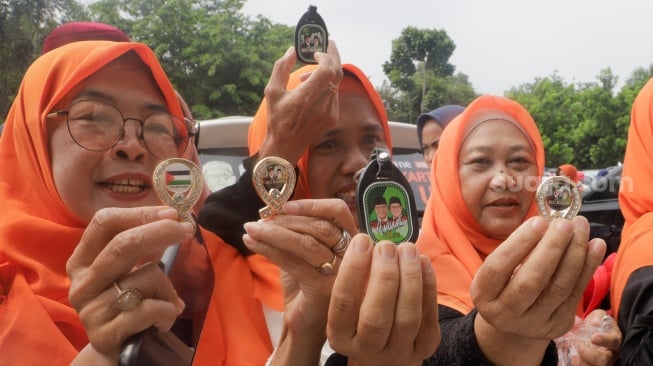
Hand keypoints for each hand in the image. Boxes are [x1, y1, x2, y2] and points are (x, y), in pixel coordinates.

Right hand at [67, 207, 191, 359]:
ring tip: (167, 302)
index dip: (139, 213)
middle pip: (122, 245)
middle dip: (161, 232)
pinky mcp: (105, 334)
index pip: (104, 223)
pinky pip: (150, 309)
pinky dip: (168, 311)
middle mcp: (81, 283)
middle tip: (187, 229)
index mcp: (82, 261)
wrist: (119, 355)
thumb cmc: (129, 306)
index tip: (171, 212)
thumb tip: (174, 217)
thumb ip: (145, 247)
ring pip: (145, 277)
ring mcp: (91, 310)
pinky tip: (164, 320)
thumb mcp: (130, 273)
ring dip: (169, 288)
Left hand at [243, 199, 356, 363]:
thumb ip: (296, 232)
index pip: (338, 212)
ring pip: (306, 243)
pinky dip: (269, 250)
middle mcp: (352, 256)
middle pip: (320, 226)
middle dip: (285, 220)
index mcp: (350, 241)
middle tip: (258, 220)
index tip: (285, 205)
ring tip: (251, 230)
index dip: (312, 204)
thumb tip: (272, 211)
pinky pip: (294, 262)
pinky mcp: (323, 288)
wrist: (305, 326)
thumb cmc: (305, 286)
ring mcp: (341, 273)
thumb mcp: (303, 253)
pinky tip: (252, 244)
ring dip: (273, 233)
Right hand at [257, 40, 342, 164]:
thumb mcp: (272, 92)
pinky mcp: (333, 117)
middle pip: (337, 73)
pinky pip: (334, 94)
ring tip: (307, 76)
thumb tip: (291, 51)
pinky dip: (326, 86)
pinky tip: (312, 90)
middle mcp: (321, 104)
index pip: (327, 70)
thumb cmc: (277, 119)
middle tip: (327, 46)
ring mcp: (330, 112)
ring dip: (326, 73)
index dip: (326, 56)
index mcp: (306, 97)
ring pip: (336, 83)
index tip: (316, 52)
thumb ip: (281, 68)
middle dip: (333, 56)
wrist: (286, 146)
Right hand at [327, 236, 439, 365]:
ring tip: (407, 249)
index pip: (344, 302)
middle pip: (375, 315)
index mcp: (340, 335)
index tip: (362, 241)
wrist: (384, 357)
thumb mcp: (351, 302)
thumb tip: (370, 239)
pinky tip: (423, 261)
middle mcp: (366, 348)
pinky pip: (429, 318)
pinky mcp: (424, 349)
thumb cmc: (362, 318)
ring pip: (406, 317)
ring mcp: (397, 352)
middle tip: (386, 246)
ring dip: (409, 278)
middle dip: (384, 275)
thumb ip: (356, 277)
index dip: (353, 269)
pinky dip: (428, 286)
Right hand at [471, 216, 605, 363]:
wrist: (514, 323)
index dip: (519, 243)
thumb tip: (548, 224)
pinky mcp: (558, 325)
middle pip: (530, 281)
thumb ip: (518, 250)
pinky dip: (588, 266)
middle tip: (564, 224)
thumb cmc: (505, 285)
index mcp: (484, 295)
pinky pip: (576, 293)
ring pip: (558, 287)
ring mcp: (534, 323)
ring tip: (581, 228)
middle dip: (551, 248)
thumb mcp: (499, 270)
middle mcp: (505, 313)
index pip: (499, 267)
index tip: (539, 221)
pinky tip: (595, 246)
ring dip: (574, 254)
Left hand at [575, 310, 620, 365]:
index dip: (604, 340)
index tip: (593, 338)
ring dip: (581, 361)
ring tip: (574, 354)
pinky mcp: (591, 365)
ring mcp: (600, 362)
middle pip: (603, 361)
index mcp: (614, 341)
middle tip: (579, 346)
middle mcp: (610, 355)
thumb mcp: (599, 316)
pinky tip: (571, 360)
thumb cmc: (598, 323)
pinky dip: (575, 364)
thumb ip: (597, 317)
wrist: (593, 332)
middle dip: (589, 355)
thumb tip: (594, 323)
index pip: (613, 341)